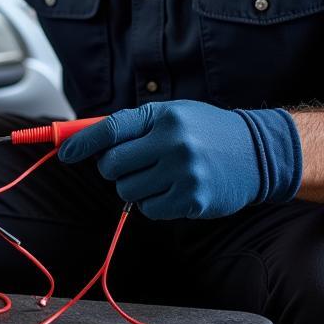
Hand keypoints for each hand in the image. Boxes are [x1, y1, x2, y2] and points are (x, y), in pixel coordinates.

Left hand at [58, 100, 301, 218]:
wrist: (257, 152)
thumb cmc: (204, 131)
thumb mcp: (170, 114)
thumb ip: (130, 126)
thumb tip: (83, 141)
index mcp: (161, 116)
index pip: (109, 130)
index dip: (81, 144)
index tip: (66, 153)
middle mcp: (171, 143)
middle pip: (111, 165)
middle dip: (111, 168)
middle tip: (130, 164)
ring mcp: (183, 173)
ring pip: (126, 190)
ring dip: (133, 186)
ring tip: (157, 175)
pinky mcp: (192, 200)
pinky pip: (148, 208)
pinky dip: (152, 203)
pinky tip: (172, 189)